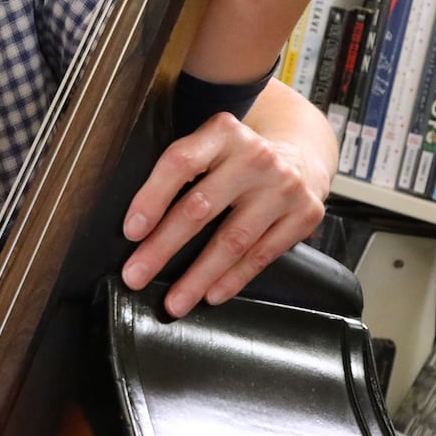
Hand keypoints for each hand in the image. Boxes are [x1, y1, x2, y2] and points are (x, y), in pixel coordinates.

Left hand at [120, 111, 328, 317]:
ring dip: (198, 277)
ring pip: (232, 240)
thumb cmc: (236, 160)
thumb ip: (179, 171)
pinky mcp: (304, 214)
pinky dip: (232, 279)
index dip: (152, 198)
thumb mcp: (211, 146)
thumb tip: (135, 226)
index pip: (180, 163)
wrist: (300, 157)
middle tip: (135, 276)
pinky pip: (261, 255)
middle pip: (200, 208)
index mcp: (223, 132)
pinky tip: (211, 295)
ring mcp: (284, 186)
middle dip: (162, 248)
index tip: (131, 231)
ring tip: (174, 302)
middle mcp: (255, 156)